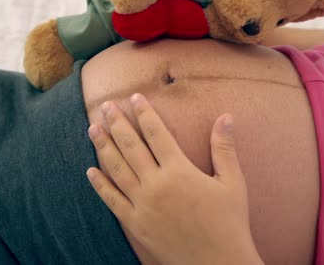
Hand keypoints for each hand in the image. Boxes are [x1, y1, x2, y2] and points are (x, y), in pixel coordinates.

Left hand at [86, 93, 263, 264]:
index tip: (134, 97)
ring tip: (92, 129)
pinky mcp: (136, 225)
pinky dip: (100, 185)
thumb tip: (226, 116)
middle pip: (131, 146)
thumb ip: (224, 148)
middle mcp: (157, 184)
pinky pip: (112, 200)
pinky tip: (90, 171)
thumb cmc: (229, 223)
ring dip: (103, 147)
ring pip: (117, 169)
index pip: (157, 133)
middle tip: (104, 105)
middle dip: (117, 123)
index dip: (144, 113)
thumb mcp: (233, 183)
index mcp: (180, 170)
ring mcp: (143, 205)